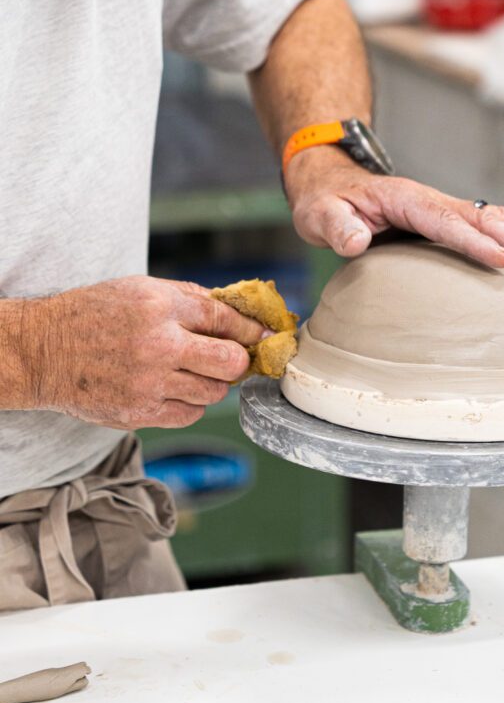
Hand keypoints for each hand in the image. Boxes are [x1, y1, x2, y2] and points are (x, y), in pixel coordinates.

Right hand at [19, 276, 266, 428]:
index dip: (250, 329)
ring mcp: (149, 382)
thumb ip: (187, 299)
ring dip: (213, 383)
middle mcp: (158, 344)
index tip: (262, 336)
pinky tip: (176, 389)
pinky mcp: (140, 413)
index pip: (224, 319)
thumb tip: (232, 310)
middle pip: (230, 361)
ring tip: (194, 372)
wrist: (43, 352)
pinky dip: (191, 403)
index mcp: (159, 307)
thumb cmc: (92, 316)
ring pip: (214, 391)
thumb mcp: (138, 289)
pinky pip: (190, 414)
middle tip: (232, 358)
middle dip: (238, 360)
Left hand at [285, 148, 503, 269]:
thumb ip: (336, 226)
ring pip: (499, 220)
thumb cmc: (325, 203)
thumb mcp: (317, 215)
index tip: (502, 261)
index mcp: (405, 199)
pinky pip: (493, 226)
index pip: (445, 223)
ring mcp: (446, 209)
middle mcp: (433, 200)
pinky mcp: (450, 220)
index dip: (474, 243)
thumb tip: (356, 241)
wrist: (331, 182)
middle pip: (486, 219)